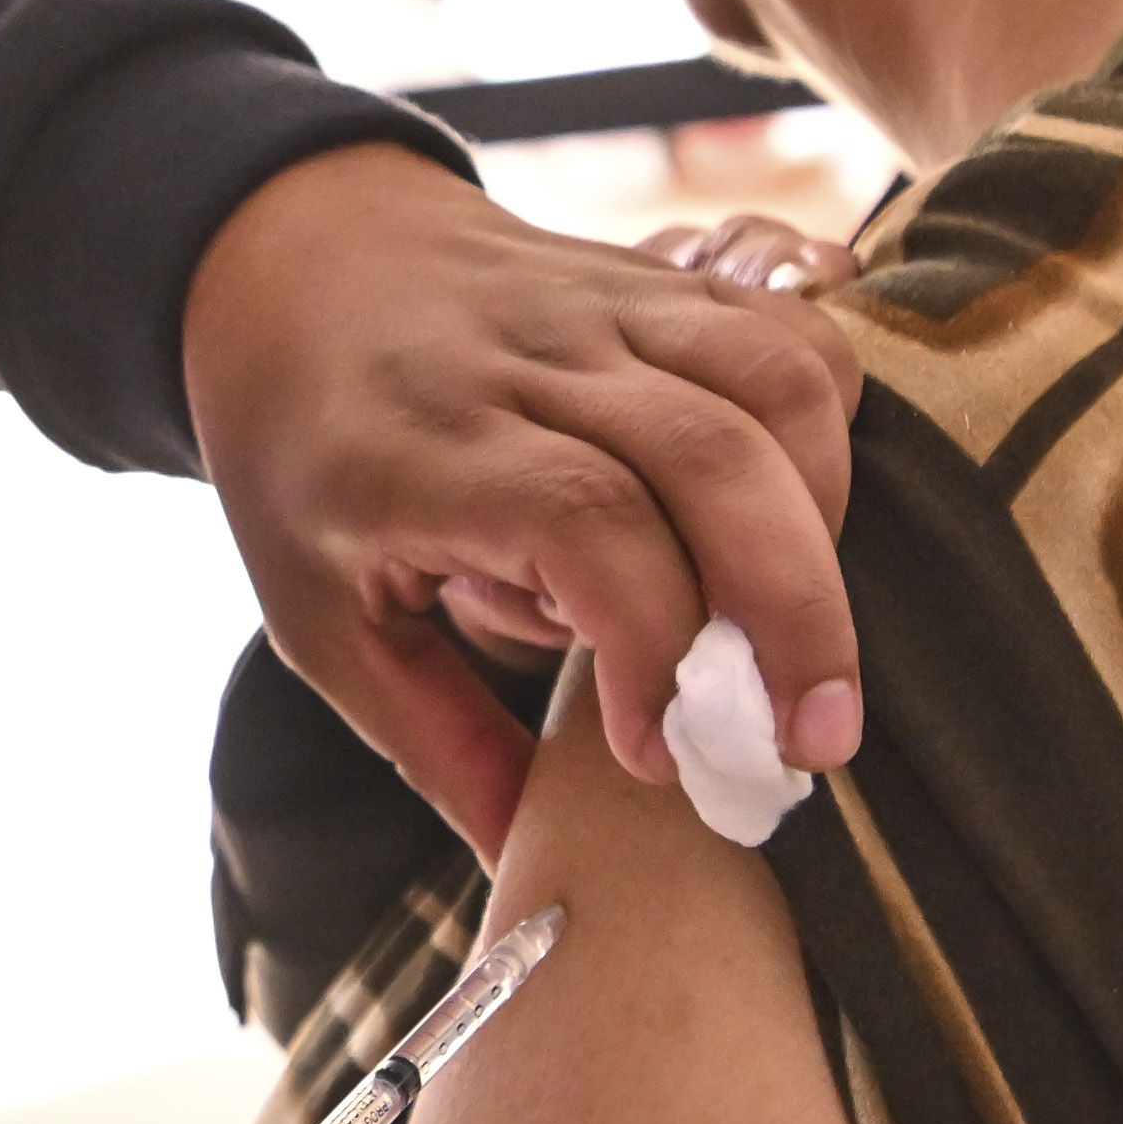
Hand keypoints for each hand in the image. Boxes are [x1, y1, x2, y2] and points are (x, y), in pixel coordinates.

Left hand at [183, 144, 864, 854]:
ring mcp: (603, 306)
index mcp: (420, 449)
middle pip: (712, 457)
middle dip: (793, 613)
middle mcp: (523, 361)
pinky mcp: (662, 280)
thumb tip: (533, 865)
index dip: (651, 645)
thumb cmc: (302, 454)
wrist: (292, 258)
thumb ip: (433, 739)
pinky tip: (806, 522)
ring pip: (772, 380)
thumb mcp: (318, 614)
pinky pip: (787, 332)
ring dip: (823, 522)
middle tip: (809, 745)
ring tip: (808, 642)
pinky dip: (829, 430)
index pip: (585, 524)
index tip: (658, 756)